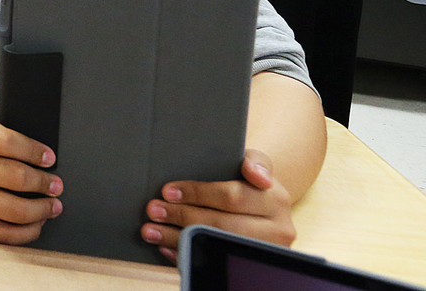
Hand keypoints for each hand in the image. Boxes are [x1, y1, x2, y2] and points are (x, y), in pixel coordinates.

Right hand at [0, 104, 62, 243]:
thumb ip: (5, 98)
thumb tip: (30, 74)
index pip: (6, 141)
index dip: (34, 150)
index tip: (52, 158)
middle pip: (14, 177)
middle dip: (44, 183)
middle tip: (58, 184)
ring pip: (12, 210)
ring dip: (41, 210)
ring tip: (54, 206)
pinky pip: (3, 233)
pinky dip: (27, 231)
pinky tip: (38, 223)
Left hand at [141, 149, 294, 262]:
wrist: (265, 208)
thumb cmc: (249, 180)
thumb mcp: (254, 163)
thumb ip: (254, 161)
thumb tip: (256, 174)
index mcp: (276, 199)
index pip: (231, 197)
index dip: (197, 193)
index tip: (167, 191)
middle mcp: (278, 229)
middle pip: (222, 225)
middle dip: (183, 216)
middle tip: (153, 209)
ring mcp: (264, 252)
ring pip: (215, 245)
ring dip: (178, 238)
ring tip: (151, 230)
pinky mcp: (249, 265)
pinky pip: (213, 260)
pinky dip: (187, 254)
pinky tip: (166, 246)